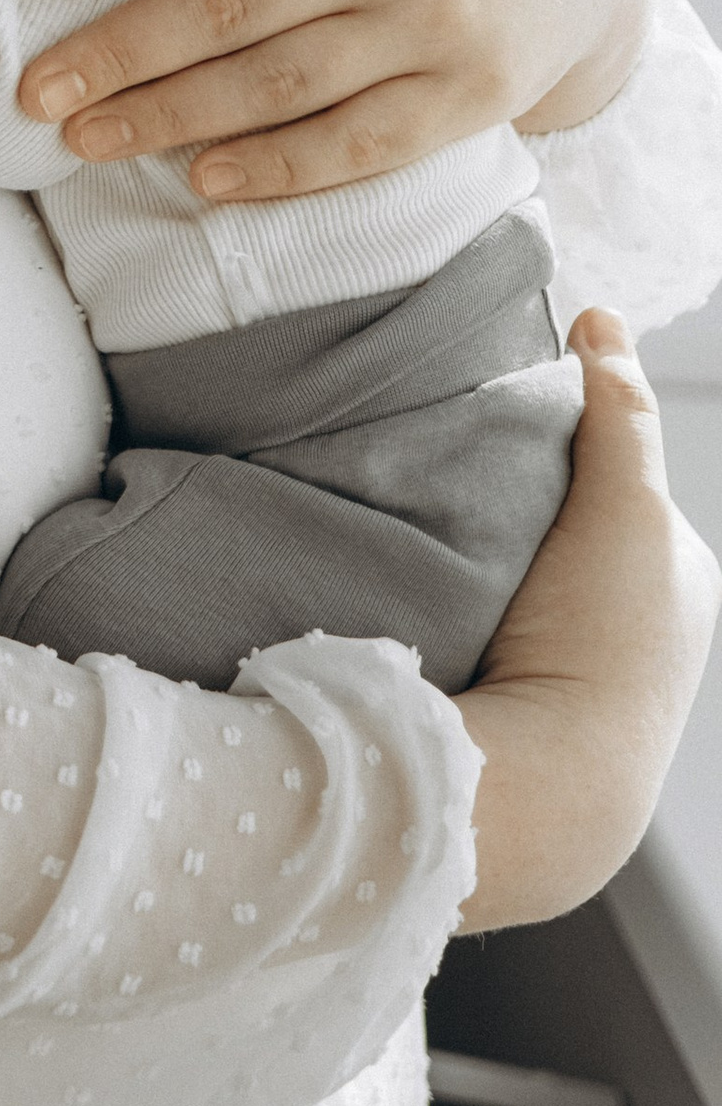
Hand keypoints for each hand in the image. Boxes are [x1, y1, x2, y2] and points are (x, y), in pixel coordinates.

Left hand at [6, 0, 656, 201]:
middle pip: (226, 9)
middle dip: (116, 53)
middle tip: (30, 88)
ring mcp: (432, 29)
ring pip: (276, 87)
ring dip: (169, 120)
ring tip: (80, 138)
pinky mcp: (464, 101)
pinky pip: (354, 146)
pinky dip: (275, 169)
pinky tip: (199, 180)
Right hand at [455, 312, 719, 929]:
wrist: (541, 786)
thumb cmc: (603, 646)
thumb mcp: (627, 505)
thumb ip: (619, 411)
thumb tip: (601, 319)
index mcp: (679, 585)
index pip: (613, 480)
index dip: (559, 443)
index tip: (502, 429)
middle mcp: (644, 631)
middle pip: (563, 525)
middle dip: (515, 499)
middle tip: (456, 475)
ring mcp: (582, 677)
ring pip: (517, 576)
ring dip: (477, 554)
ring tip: (430, 534)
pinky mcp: (519, 708)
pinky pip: (481, 624)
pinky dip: (454, 603)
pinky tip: (425, 593)